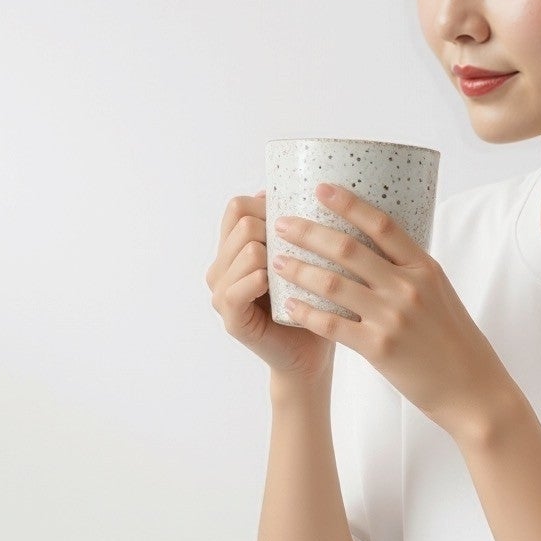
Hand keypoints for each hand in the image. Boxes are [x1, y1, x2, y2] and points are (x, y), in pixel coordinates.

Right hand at [206, 193, 334, 385]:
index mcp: (235, 249)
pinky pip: (235, 289)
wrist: (311, 354)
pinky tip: (271, 284)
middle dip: (274, 229)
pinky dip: (256, 281)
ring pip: (244, 249)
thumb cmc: (314, 304)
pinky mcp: (230, 318)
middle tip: (299, 250)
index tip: (295, 220)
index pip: (238, 206)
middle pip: (241, 221)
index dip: (266, 206)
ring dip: (272, 254)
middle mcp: (222, 267)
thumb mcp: (307, 259)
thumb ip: (299, 229)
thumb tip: (319, 186)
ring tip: (292, 270)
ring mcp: (222, 292)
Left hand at [269, 181, 513, 438]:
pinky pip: (332, 324)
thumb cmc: (454, 342)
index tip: (322, 189)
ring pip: (333, 283)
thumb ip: (410, 272)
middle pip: (348, 249)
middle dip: (309, 232)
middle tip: (282, 224)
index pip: (382, 224)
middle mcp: (408, 287)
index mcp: (424, 268)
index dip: (349, 203)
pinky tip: (289, 305)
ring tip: (277, 261)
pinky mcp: (379, 348)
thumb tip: (376, 249)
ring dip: (299, 269)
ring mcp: (393, 317)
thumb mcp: (440, 294)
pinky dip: (307, 312)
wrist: (472, 390)